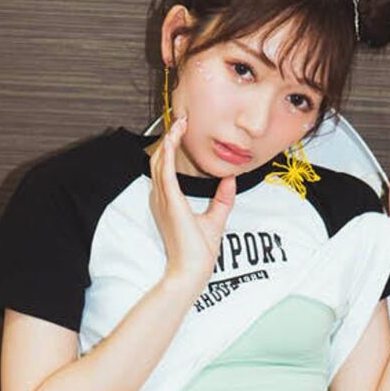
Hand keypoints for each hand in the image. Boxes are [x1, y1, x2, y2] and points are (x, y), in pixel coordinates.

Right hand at [149, 112, 236, 293]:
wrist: (192, 270)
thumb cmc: (198, 252)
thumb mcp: (215, 219)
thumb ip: (222, 199)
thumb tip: (230, 180)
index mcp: (169, 202)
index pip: (165, 168)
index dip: (171, 148)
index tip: (182, 132)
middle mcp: (161, 199)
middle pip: (159, 160)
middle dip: (168, 138)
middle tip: (181, 120)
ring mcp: (163, 200)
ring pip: (159, 160)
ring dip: (168, 139)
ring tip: (179, 122)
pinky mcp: (170, 202)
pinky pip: (165, 170)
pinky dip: (168, 152)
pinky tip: (175, 137)